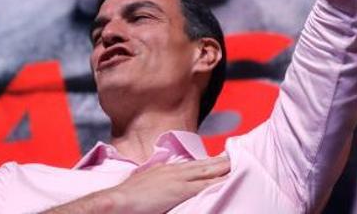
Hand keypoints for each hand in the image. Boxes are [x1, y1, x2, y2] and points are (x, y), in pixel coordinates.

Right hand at [104, 155, 229, 213]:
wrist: (119, 199)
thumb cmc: (128, 197)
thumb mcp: (144, 185)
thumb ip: (156, 185)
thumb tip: (160, 190)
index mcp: (166, 170)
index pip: (191, 165)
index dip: (206, 162)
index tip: (218, 159)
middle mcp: (174, 170)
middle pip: (202, 164)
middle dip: (219, 161)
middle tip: (236, 156)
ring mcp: (178, 179)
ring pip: (207, 171)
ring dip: (222, 167)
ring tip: (237, 164)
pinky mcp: (180, 190)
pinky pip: (205, 185)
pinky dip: (218, 181)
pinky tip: (228, 180)